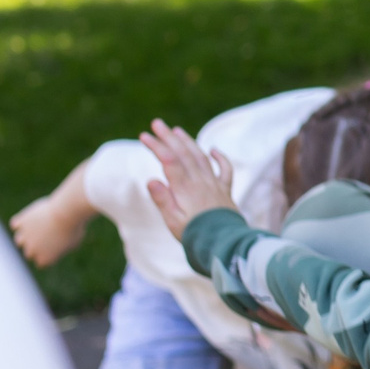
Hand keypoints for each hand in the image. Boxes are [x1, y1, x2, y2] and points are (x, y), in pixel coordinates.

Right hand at [9, 188, 91, 266]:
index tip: (55, 248)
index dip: (47, 256)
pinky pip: (15, 224)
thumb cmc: (74, 227)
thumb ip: (65, 246)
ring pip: (19, 240)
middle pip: (29, 253)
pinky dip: (21, 221)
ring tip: (36, 228)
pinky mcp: (21, 221)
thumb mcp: (75, 241)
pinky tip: (30, 217)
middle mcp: (32, 249)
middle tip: (47, 237)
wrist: (66, 213)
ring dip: (26, 236)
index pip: (41, 263)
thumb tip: (60, 245)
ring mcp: (25, 236)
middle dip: (36, 247)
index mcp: (46, 258)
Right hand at [139, 119, 238, 239]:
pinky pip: (225, 170)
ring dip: (189, 142)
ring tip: (177, 131)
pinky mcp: (225, 191)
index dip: (156, 146)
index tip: (144, 136)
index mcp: (185, 188)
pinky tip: (213, 150)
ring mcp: (214, 185)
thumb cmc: (194, 235)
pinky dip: (220, 158)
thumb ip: (162, 200)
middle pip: (184, 153)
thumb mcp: (172, 221)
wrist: (224, 245)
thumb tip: (151, 179)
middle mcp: (201, 182)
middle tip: (156, 123)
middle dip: (169, 137)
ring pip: (201, 157)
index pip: (169, 160)